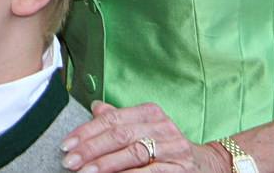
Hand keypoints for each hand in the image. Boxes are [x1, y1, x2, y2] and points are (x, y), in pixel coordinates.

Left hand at [61, 101, 225, 172]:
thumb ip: (120, 119)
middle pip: (120, 136)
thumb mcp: (145, 128)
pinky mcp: (180, 170)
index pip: (113, 119)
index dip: (87, 131)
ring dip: (106, 165)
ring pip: (133, 154)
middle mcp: (163, 127)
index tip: (67, 144)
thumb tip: (94, 107)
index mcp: (150, 112)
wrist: (207, 165)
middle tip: (70, 161)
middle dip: (91, 149)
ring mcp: (173, 149)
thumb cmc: (166, 146)